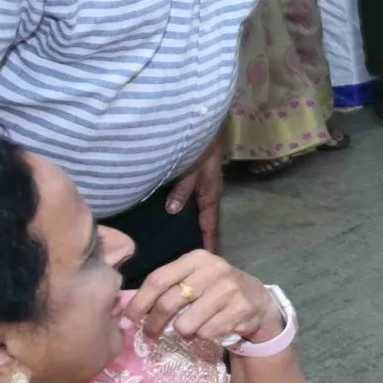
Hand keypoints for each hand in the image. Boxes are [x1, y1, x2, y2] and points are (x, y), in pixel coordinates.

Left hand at [127, 249, 283, 346]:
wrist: (257, 300)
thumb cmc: (215, 290)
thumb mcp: (194, 279)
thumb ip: (167, 288)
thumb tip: (129, 313)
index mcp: (197, 259)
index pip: (158, 279)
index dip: (139, 302)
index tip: (129, 319)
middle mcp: (214, 269)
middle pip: (168, 303)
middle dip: (154, 324)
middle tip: (151, 334)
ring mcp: (229, 289)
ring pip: (186, 324)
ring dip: (183, 333)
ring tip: (190, 329)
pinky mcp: (241, 309)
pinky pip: (206, 333)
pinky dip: (203, 337)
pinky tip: (211, 328)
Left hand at [163, 135, 225, 252]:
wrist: (206, 122)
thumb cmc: (202, 147)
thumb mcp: (192, 168)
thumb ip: (182, 189)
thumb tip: (172, 211)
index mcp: (210, 194)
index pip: (210, 224)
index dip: (209, 241)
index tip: (207, 260)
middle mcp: (209, 193)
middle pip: (205, 220)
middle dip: (200, 237)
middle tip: (191, 257)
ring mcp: (204, 186)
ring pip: (199, 210)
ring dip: (193, 224)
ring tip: (181, 241)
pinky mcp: (198, 178)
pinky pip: (194, 201)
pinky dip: (188, 211)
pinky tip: (176, 215)